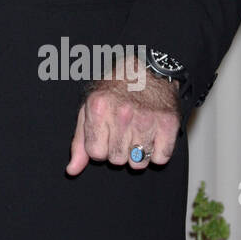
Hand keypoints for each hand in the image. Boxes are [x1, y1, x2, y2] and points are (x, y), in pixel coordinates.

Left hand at [66, 57, 180, 174]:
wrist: (148, 69)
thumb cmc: (114, 90)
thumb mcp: (90, 109)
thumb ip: (79, 142)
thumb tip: (72, 170)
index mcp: (99, 108)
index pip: (96, 153)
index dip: (100, 146)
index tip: (106, 134)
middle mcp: (122, 113)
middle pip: (117, 159)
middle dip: (118, 149)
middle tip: (123, 130)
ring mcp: (146, 119)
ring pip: (138, 163)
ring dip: (138, 153)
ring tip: (137, 133)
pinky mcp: (168, 123)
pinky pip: (160, 158)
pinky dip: (158, 152)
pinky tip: (152, 135)